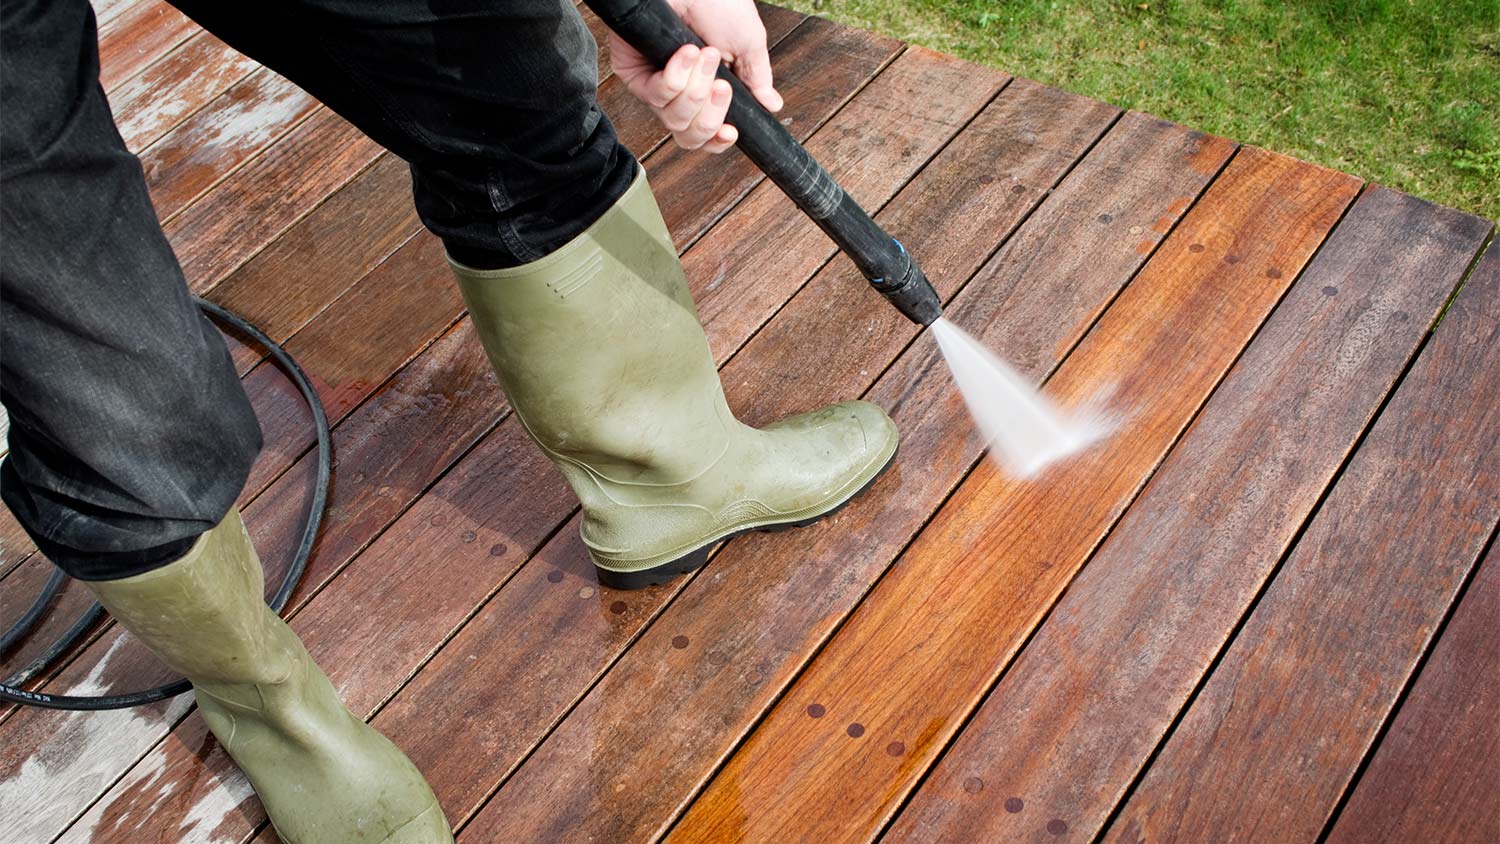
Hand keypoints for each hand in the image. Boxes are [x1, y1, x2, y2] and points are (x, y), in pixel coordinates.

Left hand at [609, 0, 783, 153]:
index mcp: (702, 91)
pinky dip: (677, 76)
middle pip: (688, 135)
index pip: (704, 134)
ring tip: (706, 55)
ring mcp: (651, 84)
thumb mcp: (747, 43)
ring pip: (673, 119)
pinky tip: (686, 52)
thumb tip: (772, 105)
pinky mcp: (631, 71)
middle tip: (721, 85)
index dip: (716, 141)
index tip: (731, 132)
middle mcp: (675, 93)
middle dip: (710, 113)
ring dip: (696, 89)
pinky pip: (656, 95)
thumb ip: (756, 78)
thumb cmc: (719, 1)